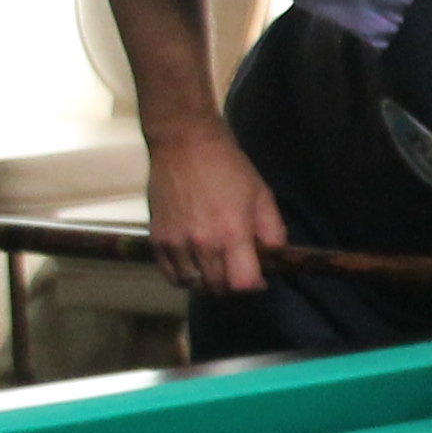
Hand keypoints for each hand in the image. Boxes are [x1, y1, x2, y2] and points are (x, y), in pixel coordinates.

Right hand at [146, 126, 286, 294]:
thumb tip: (274, 256)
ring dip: (207, 283)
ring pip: (193, 284)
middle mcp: (202, 244)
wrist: (184, 144)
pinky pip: (170, 274)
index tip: (258, 278)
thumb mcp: (262, 195)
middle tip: (237, 272)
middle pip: (218, 287)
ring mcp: (176, 243)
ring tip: (216, 270)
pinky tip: (194, 265)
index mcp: (232, 234)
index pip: (242, 283)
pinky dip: (184, 277)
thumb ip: (272, 231)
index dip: (254, 286)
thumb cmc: (229, 167)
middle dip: (232, 285)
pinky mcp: (157, 239)